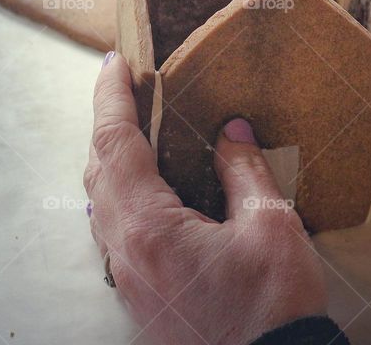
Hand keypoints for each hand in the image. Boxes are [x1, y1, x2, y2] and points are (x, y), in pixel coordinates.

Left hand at [84, 53, 326, 343]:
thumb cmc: (272, 308)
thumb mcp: (270, 226)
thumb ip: (244, 170)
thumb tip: (230, 131)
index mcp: (150, 228)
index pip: (116, 144)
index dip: (111, 97)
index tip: (113, 62)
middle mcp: (126, 252)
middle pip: (99, 171)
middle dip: (108, 122)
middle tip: (126, 85)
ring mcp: (129, 278)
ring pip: (103, 203)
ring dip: (113, 159)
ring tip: (137, 127)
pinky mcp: (142, 296)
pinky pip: (117, 231)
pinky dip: (125, 194)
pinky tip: (151, 187)